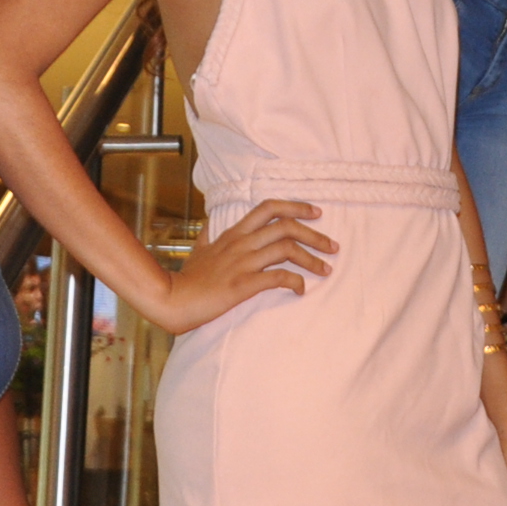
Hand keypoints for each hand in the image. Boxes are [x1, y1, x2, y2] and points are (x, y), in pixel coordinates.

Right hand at [155, 200, 334, 332]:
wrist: (173, 299)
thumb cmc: (188, 278)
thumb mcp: (199, 249)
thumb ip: (209, 234)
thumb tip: (211, 223)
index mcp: (234, 233)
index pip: (269, 208)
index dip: (296, 207)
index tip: (317, 213)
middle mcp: (241, 243)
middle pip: (286, 227)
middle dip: (315, 235)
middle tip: (333, 246)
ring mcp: (242, 263)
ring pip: (287, 250)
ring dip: (312, 260)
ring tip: (326, 270)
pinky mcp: (242, 284)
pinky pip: (278, 278)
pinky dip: (295, 282)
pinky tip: (301, 289)